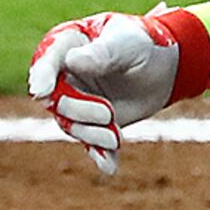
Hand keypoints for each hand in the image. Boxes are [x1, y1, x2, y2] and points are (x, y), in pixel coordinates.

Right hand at [27, 6, 209, 175]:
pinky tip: (109, 166)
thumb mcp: (127, 43)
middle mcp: (65, 76)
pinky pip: (90, 142)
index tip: (42, 92)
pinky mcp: (93, 123)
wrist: (167, 67)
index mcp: (68, 46)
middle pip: (56, 99)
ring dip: (91, 135)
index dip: (42, 76)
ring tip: (116, 139)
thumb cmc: (144, 44)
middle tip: (109, 114)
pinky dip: (99, 154)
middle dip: (79, 111)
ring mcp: (77, 100)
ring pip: (70, 124)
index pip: (47, 60)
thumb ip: (103, 52)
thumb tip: (72, 62)